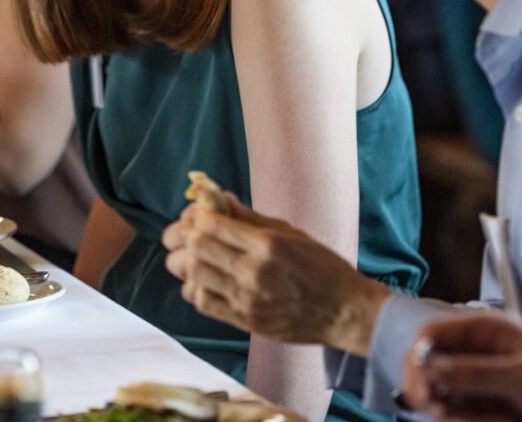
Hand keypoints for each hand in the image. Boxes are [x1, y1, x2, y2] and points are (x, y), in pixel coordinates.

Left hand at [162, 195, 389, 352]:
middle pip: (196, 248)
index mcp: (268, 244)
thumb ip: (252, 219)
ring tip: (187, 255)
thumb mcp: (291, 234)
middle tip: (179, 232)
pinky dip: (193, 288)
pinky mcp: (244, 321)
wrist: (343, 311)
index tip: (193, 213)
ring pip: (193, 276)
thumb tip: (220, 200)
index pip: (213, 224)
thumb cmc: (322, 267)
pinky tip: (200, 279)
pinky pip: (203, 303)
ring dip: (181, 262)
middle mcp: (254, 272)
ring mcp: (247, 299)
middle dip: (178, 235)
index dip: (194, 215)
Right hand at [402, 310, 521, 421]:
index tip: (422, 389)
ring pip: (437, 391)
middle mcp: (471, 349)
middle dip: (426, 388)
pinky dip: (461, 418)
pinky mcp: (479, 398)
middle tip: (437, 410)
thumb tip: (432, 368)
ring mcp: (473, 374)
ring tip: (486, 417)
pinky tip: (491, 419)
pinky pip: (455, 409)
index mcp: (480, 328)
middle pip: (424, 363)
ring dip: (446, 408)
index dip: (418, 359)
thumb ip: (478, 373)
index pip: (429, 335)